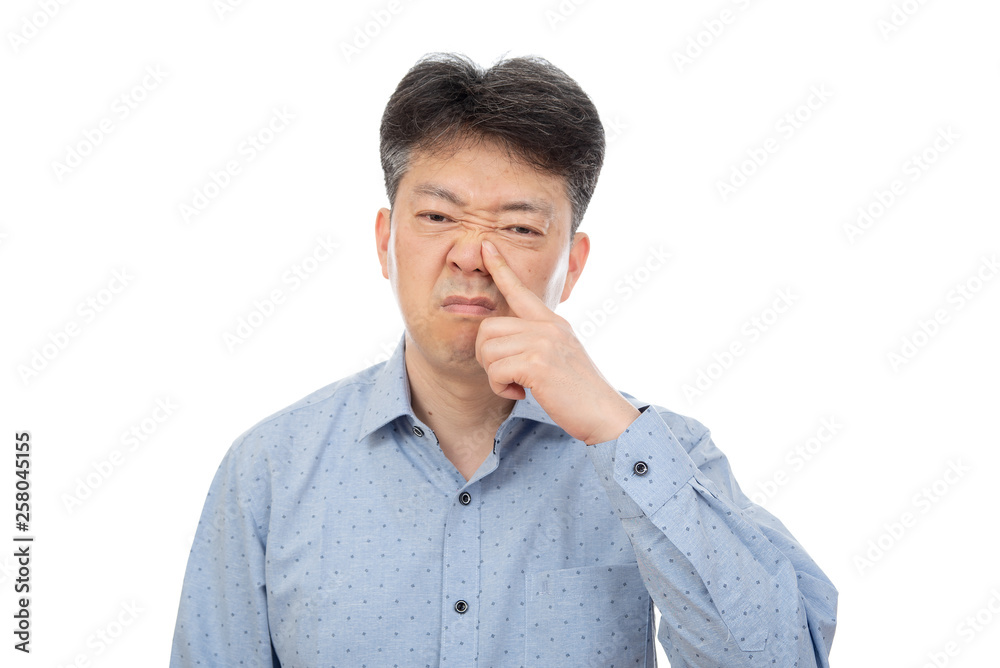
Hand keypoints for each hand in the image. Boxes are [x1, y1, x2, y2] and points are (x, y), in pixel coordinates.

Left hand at [475, 240, 639, 444]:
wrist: (604, 414)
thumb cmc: (579, 393)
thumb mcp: (562, 356)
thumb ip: (540, 342)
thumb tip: (509, 343)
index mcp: (553, 322)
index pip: (521, 290)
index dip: (500, 268)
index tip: (487, 247)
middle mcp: (547, 327)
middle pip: (488, 328)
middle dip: (486, 357)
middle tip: (504, 376)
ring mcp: (543, 343)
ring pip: (488, 350)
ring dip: (494, 376)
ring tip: (516, 386)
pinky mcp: (538, 363)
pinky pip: (496, 370)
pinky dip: (501, 387)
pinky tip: (521, 394)